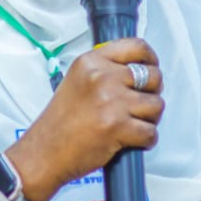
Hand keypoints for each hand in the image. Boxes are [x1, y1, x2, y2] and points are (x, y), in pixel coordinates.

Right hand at [4, 38, 163, 200]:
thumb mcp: (76, 81)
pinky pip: (151, 132)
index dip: (150, 59)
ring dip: (150, 119)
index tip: (151, 68)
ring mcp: (111, 101)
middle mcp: (102, 77)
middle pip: (153, 76)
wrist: (44, 153)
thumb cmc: (59, 123)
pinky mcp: (118, 126)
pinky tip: (132, 141)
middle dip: (153, 93)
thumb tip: (137, 72)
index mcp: (91, 62)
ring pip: (156, 105)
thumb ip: (104, 72)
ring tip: (134, 125)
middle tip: (141, 105)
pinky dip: (146, 141)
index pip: (136, 47)